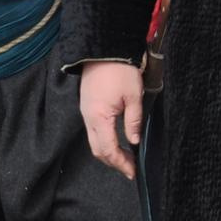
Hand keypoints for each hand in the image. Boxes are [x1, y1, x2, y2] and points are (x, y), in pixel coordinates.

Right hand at [77, 60, 143, 179]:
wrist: (103, 48)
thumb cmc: (119, 70)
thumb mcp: (134, 96)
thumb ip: (134, 121)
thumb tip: (134, 141)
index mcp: (99, 117)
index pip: (109, 150)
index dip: (121, 163)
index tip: (133, 171)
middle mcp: (89, 118)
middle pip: (98, 150)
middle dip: (113, 162)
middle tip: (129, 168)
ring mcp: (86, 112)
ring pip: (94, 141)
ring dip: (108, 152)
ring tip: (124, 157)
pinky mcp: (87, 105)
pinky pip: (93, 130)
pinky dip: (104, 140)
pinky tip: (116, 140)